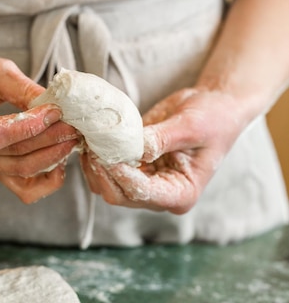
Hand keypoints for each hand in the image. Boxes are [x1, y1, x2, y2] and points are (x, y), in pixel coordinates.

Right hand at [0, 43, 78, 201]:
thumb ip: (23, 88)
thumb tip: (56, 105)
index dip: (31, 127)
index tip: (56, 111)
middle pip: (14, 154)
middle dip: (51, 141)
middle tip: (76, 126)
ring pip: (20, 171)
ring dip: (52, 158)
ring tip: (72, 139)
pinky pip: (20, 187)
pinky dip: (44, 179)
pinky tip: (60, 162)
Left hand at [80, 87, 246, 212]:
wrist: (215, 107)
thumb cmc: (213, 118)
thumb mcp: (190, 126)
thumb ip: (160, 139)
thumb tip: (131, 148)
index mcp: (181, 193)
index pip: (143, 193)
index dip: (121, 175)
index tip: (106, 154)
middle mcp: (161, 195)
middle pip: (119, 195)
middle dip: (103, 171)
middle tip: (91, 144)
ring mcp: (146, 183)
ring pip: (107, 186)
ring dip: (95, 166)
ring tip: (88, 139)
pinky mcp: (134, 169)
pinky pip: (107, 172)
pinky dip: (96, 158)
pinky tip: (91, 139)